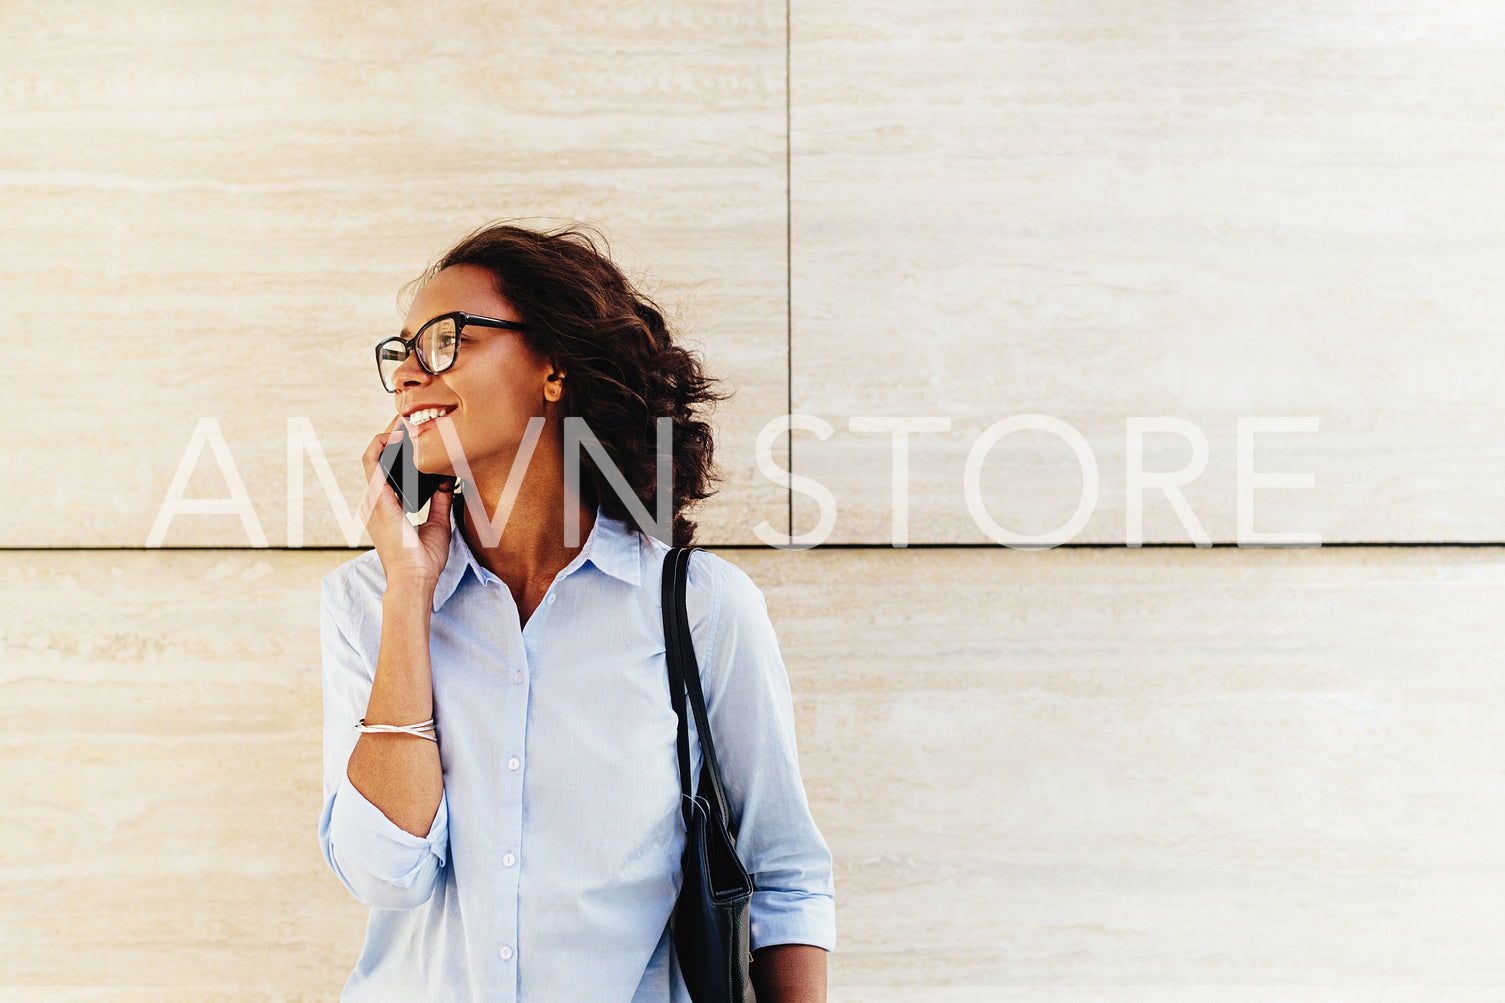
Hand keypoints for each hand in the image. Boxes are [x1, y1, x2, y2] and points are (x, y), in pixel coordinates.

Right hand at [359, 416, 454, 592]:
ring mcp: (372, 499)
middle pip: (379, 459)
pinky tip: (399, 434)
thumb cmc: (422, 560)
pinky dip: (383, 444)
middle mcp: (376, 501)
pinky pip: (372, 461)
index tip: (420, 437)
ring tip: (407, 421)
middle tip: (414, 422)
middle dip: (394, 437)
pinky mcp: (375, 498)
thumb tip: (448, 478)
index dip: (400, 452)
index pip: (389, 471)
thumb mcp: (438, 523)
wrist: (414, 579)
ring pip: (373, 455)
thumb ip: (440, 500)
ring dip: (388, 435)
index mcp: (387, 508)